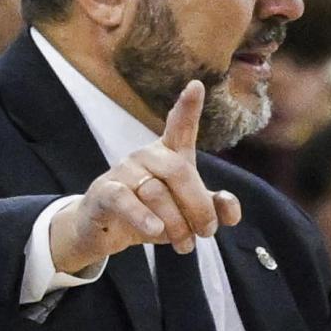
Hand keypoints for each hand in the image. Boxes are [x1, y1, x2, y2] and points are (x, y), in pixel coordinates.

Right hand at [50, 81, 242, 273]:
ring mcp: (123, 172)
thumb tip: (230, 208)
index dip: (188, 107)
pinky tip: (155, 231)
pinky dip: (142, 217)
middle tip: (207, 232)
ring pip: (156, 191)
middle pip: (179, 170)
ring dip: (176, 223)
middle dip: (199, 205)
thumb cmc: (149, 214)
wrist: (100, 230)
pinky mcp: (105, 192)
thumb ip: (213, 208)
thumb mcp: (185, 213)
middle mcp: (146, 156)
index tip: (197, 86)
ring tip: (184, 245)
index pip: (179, 126)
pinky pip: (125, 200)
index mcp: (168, 155)